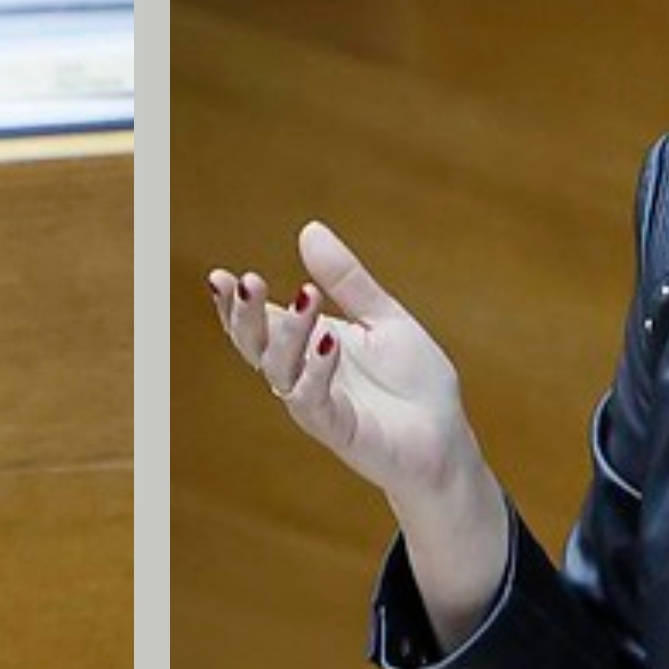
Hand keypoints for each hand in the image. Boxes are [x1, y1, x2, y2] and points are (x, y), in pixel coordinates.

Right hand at [207, 220, 485, 507]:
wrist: (447, 440)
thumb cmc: (414, 384)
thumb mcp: (383, 318)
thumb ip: (347, 281)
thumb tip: (309, 228)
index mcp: (308, 348)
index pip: (259, 324)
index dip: (235, 304)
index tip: (220, 276)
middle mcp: (302, 376)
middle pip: (256, 347)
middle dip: (245, 316)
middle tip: (248, 281)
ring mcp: (318, 405)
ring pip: (281, 371)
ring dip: (287, 333)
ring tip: (304, 296)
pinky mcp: (341, 432)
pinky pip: (314, 402)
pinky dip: (316, 371)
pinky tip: (328, 341)